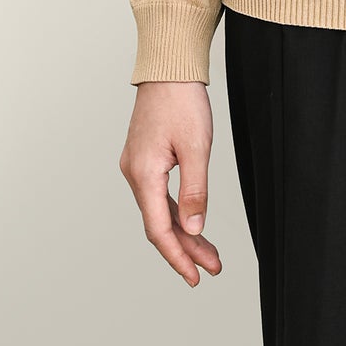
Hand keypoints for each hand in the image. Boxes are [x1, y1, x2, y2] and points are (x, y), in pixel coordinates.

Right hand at [119, 82, 222, 286]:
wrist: (168, 68)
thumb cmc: (183, 101)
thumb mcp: (197, 147)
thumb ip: (195, 191)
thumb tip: (192, 230)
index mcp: (143, 174)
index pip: (158, 229)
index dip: (177, 257)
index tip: (196, 277)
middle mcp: (134, 174)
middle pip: (159, 225)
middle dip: (186, 249)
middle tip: (212, 269)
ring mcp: (137, 167)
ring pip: (159, 211)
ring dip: (184, 233)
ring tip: (209, 254)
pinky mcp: (144, 159)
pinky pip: (159, 196)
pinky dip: (177, 213)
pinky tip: (192, 224)